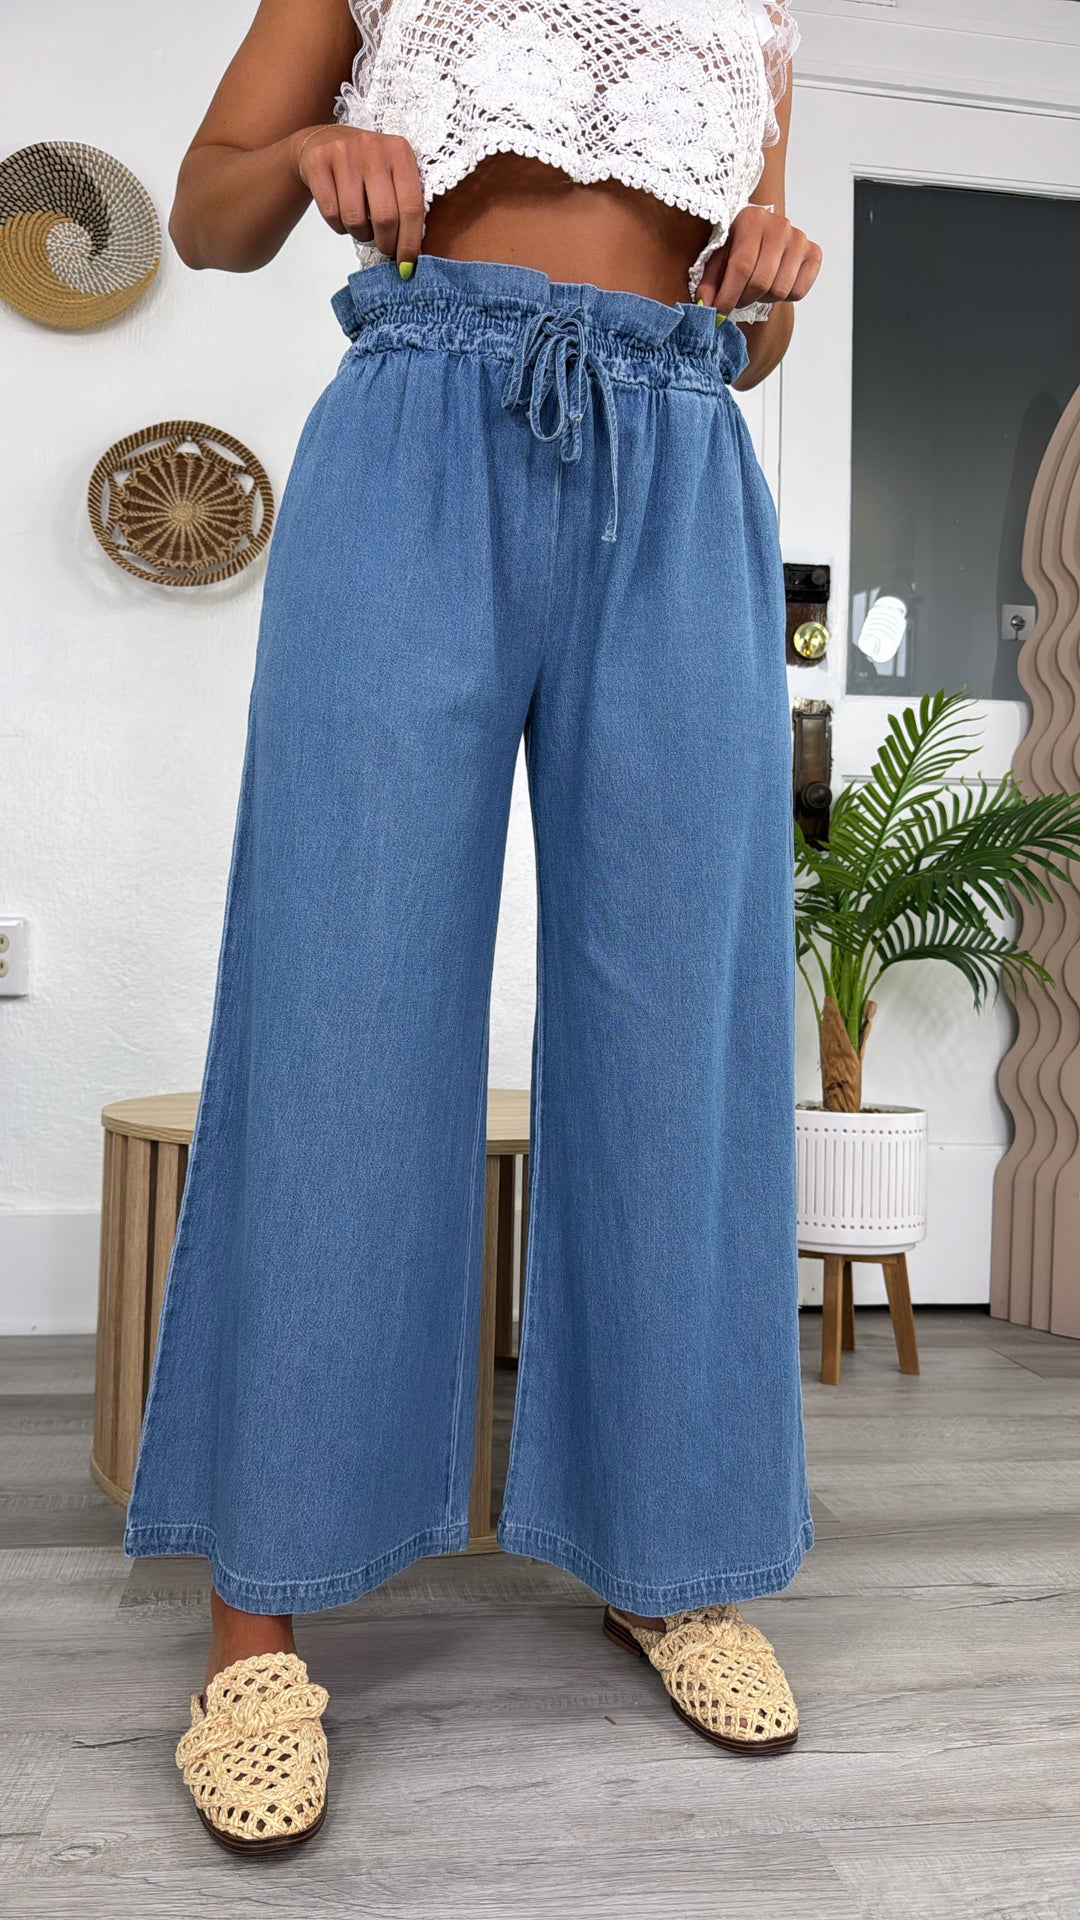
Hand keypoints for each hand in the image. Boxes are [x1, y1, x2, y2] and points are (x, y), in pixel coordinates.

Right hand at [291, 124, 424, 273]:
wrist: (325, 141)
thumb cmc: (366, 168)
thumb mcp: (392, 175)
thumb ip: (406, 204)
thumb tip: (413, 255)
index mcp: (400, 152)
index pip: (412, 207)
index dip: (410, 243)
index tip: (407, 266)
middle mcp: (374, 148)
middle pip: (386, 217)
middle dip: (386, 243)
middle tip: (385, 248)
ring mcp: (344, 152)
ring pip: (355, 219)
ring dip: (360, 234)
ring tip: (362, 226)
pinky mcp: (319, 162)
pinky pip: (332, 213)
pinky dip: (339, 226)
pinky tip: (342, 215)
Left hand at [696, 203, 821, 314]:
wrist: (763, 235)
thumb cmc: (738, 246)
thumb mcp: (718, 258)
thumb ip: (710, 283)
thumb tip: (705, 307)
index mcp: (752, 220)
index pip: (742, 266)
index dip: (729, 296)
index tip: (718, 313)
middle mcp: (779, 226)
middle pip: (761, 282)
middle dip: (744, 299)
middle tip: (736, 300)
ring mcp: (799, 239)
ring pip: (780, 290)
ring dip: (764, 298)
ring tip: (755, 288)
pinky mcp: (814, 253)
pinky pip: (798, 291)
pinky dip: (784, 297)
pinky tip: (775, 283)